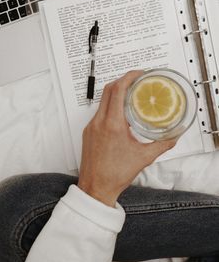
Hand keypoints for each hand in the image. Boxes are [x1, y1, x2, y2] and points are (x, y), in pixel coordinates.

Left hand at [78, 71, 175, 206]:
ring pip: (102, 101)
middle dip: (123, 81)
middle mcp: (99, 122)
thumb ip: (162, 144)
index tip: (138, 74)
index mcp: (112, 125)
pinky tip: (119, 114)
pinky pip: (98, 112)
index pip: (117, 90)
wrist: (96, 188)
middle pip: (108, 90)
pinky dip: (109, 107)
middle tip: (136, 81)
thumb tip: (173, 136)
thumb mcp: (143, 158)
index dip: (128, 77)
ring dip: (115, 94)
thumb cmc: (114, 174)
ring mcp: (91, 127)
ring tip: (130, 96)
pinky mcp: (88, 132)